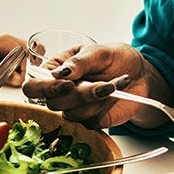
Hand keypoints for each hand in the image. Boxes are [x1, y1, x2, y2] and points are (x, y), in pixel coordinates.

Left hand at [0, 34, 24, 83]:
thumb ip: (1, 71)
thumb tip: (18, 80)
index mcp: (6, 41)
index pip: (27, 53)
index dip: (26, 68)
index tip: (19, 80)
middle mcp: (10, 43)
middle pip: (29, 56)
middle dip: (26, 69)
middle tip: (17, 81)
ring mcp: (8, 50)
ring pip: (24, 62)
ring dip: (20, 71)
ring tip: (10, 80)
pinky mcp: (4, 57)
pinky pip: (16, 65)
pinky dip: (14, 72)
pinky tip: (6, 78)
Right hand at [21, 42, 160, 129]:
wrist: (140, 75)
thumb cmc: (117, 58)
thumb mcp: (100, 51)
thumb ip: (80, 61)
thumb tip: (59, 73)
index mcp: (55, 71)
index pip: (33, 86)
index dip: (44, 89)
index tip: (66, 84)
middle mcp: (61, 92)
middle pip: (52, 103)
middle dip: (80, 94)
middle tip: (101, 83)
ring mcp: (75, 108)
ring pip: (72, 114)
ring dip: (96, 99)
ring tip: (115, 84)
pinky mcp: (90, 120)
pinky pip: (89, 122)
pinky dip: (105, 107)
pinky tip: (116, 94)